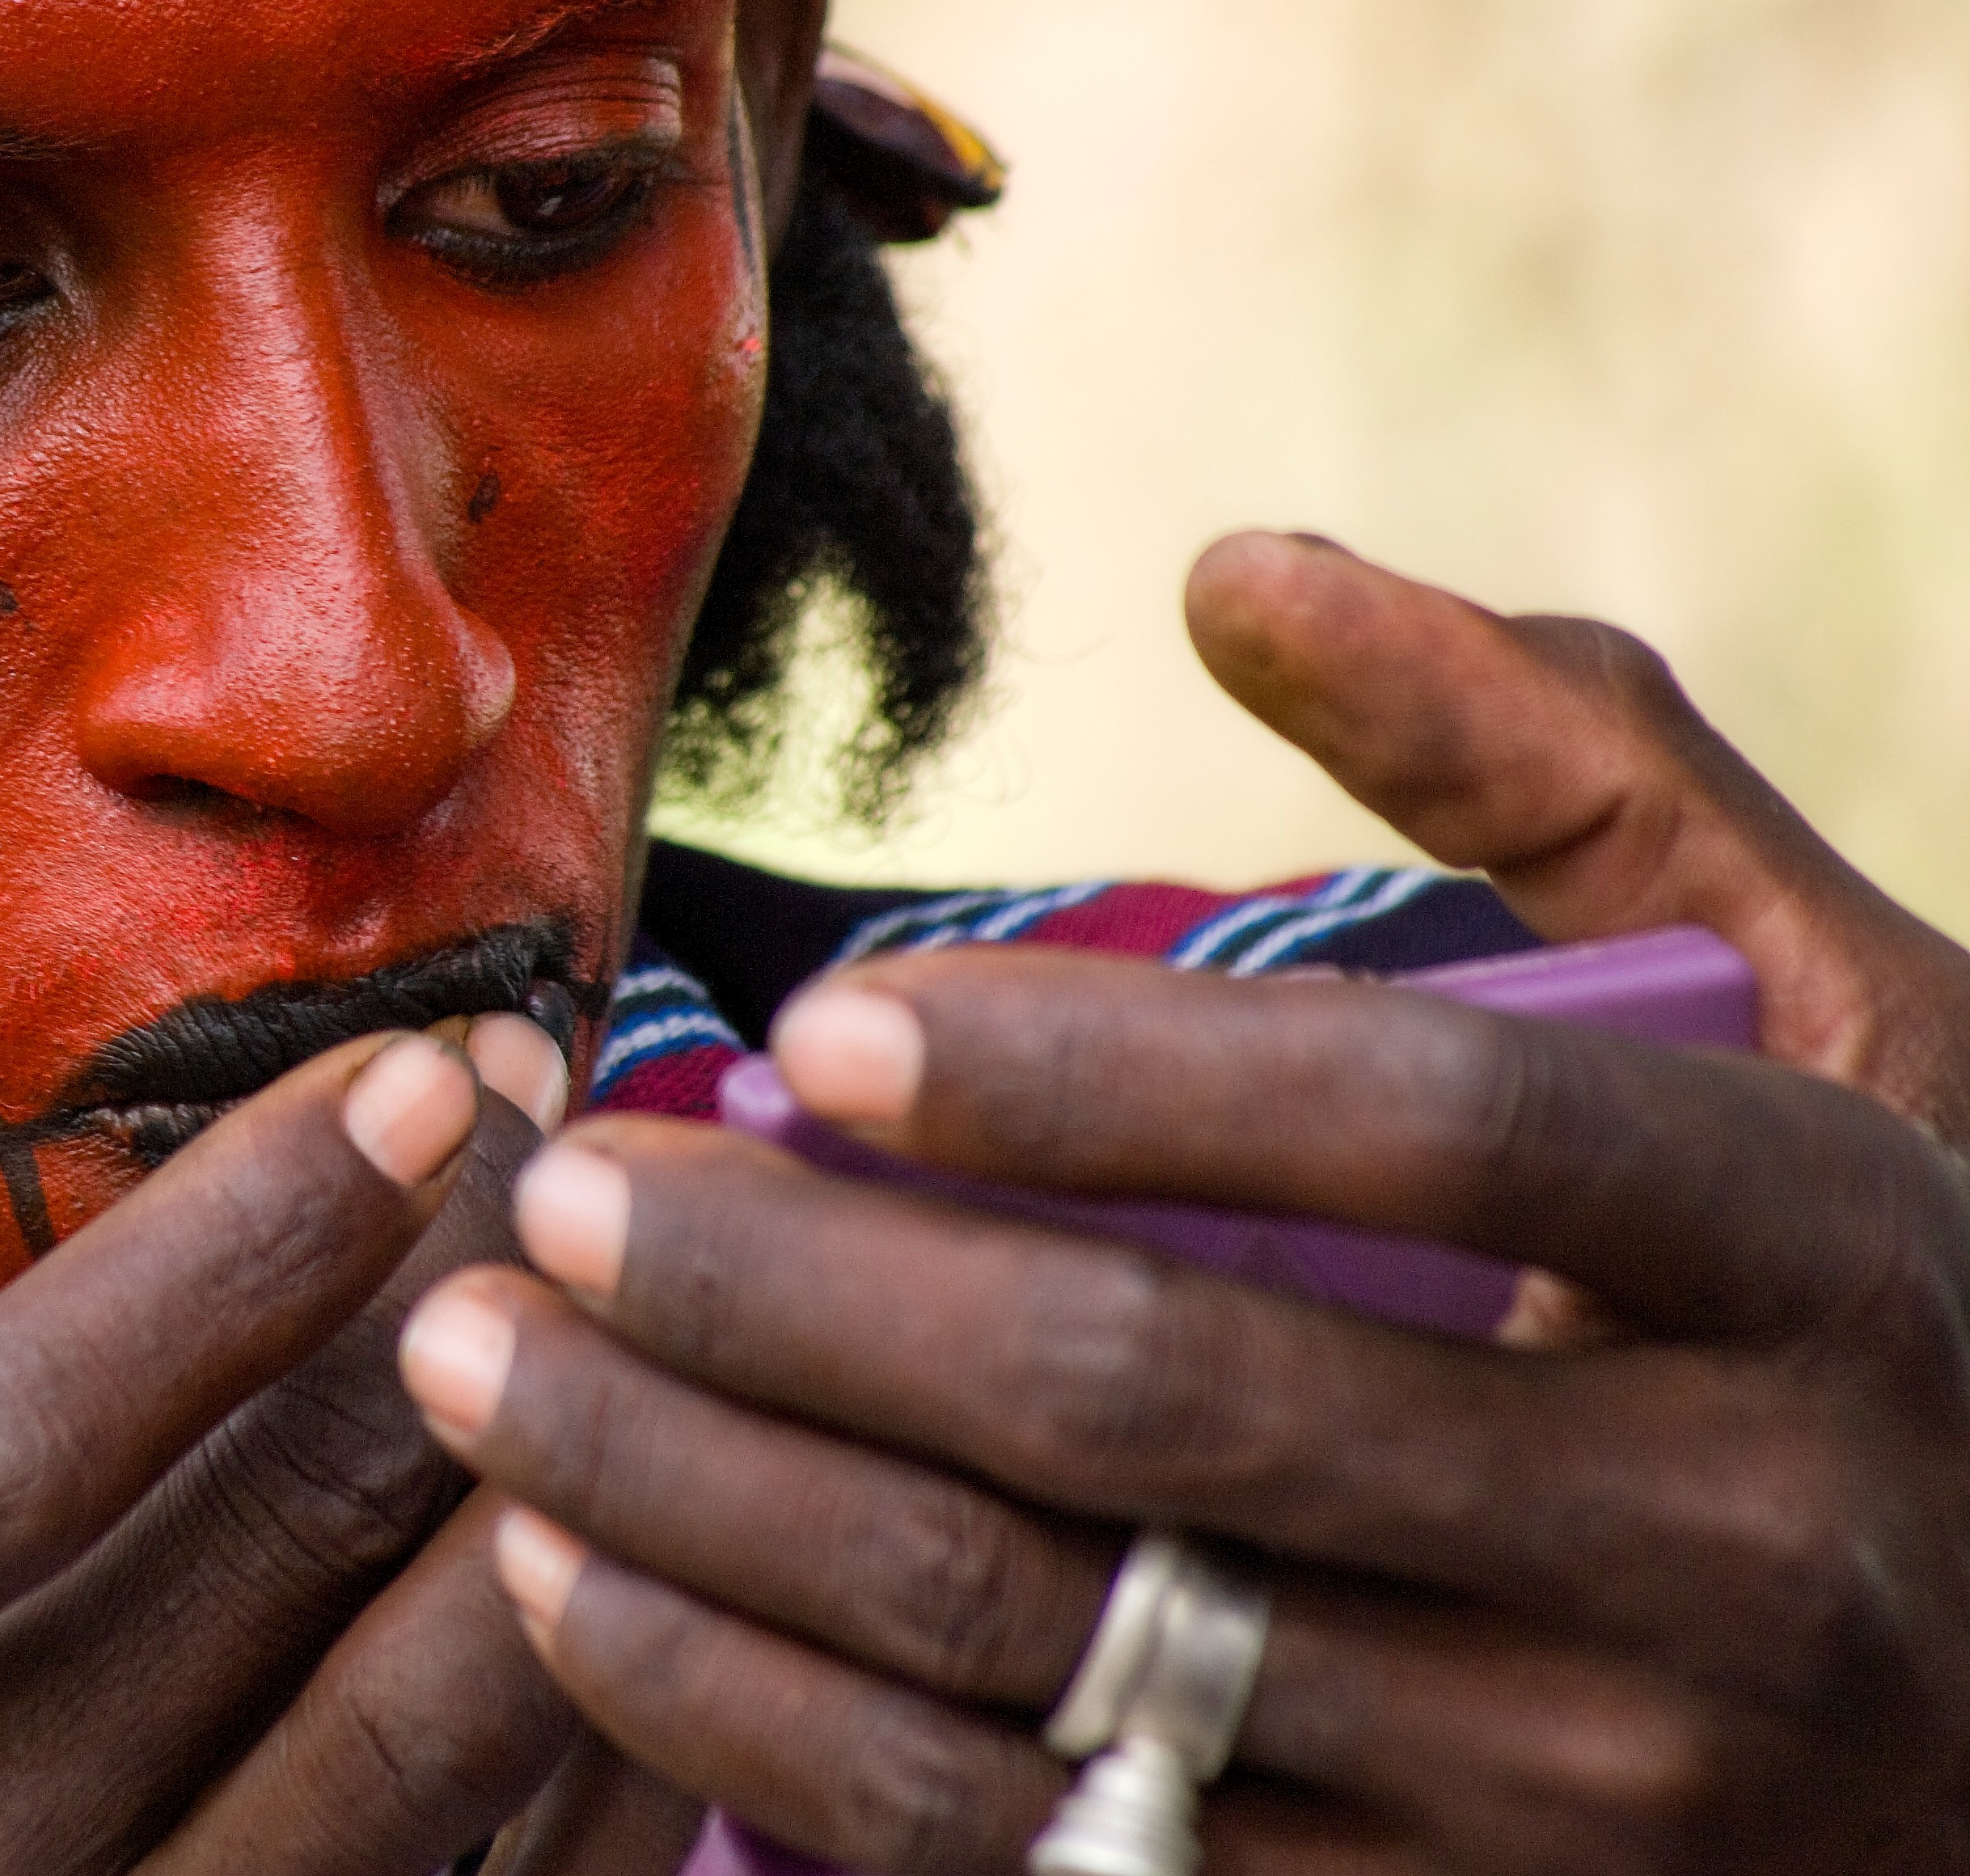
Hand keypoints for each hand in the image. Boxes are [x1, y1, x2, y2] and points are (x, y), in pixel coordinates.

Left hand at [404, 533, 1969, 1871]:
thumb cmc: (1872, 1318)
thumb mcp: (1824, 1019)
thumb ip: (1560, 763)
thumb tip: (1241, 566)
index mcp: (1816, 1260)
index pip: (1422, 1131)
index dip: (1094, 1071)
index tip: (814, 1030)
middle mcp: (1723, 1555)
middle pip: (1161, 1401)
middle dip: (786, 1289)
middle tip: (556, 1190)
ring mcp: (1583, 1813)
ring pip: (1044, 1651)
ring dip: (705, 1505)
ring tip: (483, 1360)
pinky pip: (1028, 1861)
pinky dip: (760, 1727)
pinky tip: (584, 1583)